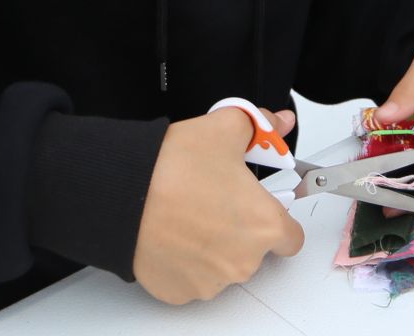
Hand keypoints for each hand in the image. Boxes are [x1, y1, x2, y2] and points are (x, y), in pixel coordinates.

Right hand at [132, 106, 304, 303]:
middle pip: (256, 251)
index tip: (262, 206)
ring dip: (214, 247)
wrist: (121, 193)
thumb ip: (262, 126)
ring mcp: (209, 281)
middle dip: (242, 230)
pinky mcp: (179, 291)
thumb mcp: (226, 129)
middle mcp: (242, 261)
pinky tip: (174, 234)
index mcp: (264, 225)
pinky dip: (187, 262)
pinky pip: (192, 279)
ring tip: (191, 214)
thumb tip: (280, 122)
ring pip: (223, 266)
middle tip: (218, 202)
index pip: (291, 237)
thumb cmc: (173, 168)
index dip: (279, 219)